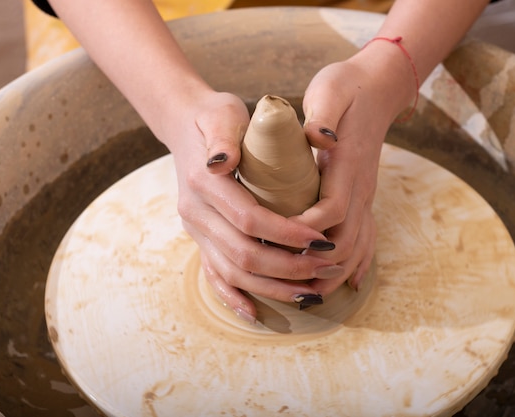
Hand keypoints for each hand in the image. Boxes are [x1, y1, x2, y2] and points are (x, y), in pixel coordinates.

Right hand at [162, 88, 344, 322]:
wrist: (186, 126)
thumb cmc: (214, 117)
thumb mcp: (221, 113)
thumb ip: (223, 136)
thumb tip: (222, 160)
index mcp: (205, 184)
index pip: (249, 219)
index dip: (286, 233)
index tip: (320, 240)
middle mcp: (195, 212)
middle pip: (243, 254)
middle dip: (289, 267)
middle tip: (328, 267)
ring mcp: (196, 230)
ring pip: (233, 272)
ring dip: (273, 287)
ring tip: (311, 292)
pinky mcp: (200, 238)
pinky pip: (214, 275)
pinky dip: (235, 297)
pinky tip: (256, 313)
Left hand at [298, 44, 414, 296]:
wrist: (377, 88)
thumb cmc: (347, 88)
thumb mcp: (330, 90)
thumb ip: (322, 112)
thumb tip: (316, 135)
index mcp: (348, 166)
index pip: (331, 210)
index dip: (306, 231)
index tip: (278, 240)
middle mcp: (361, 188)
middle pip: (346, 240)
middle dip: (316, 264)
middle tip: (284, 279)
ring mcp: (365, 196)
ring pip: (357, 246)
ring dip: (334, 272)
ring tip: (308, 294)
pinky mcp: (363, 198)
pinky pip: (366, 238)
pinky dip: (356, 264)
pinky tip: (346, 282)